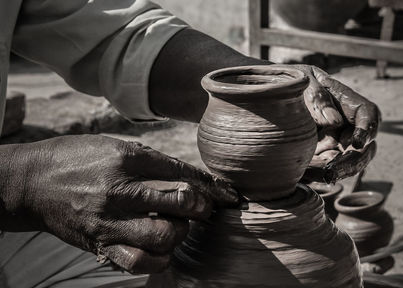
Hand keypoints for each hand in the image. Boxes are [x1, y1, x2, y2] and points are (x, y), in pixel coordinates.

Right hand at [0, 135, 237, 273]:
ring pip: (164, 235)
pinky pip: (139, 261)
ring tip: (177, 226)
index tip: (228, 194)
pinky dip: (159, 258)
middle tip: (203, 208)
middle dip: (201, 207)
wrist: (31, 183)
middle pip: (179, 201)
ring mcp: (110, 220)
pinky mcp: (100, 243)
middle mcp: (120, 190)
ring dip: (181, 232)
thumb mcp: (114, 146)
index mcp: (126, 160)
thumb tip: (190, 176)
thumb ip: (151, 160)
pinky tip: (161, 248)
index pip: (181, 172)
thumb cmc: (77, 159)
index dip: (211, 185)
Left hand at [287, 65, 380, 181]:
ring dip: (331, 172)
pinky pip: (325, 171)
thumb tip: (334, 122)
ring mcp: (337, 145)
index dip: (368, 130)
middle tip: (332, 170)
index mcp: (348, 104)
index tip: (357, 142)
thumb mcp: (302, 81)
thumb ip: (317, 98)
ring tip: (309, 172)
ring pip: (346, 166)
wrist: (271, 97)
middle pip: (364, 150)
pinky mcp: (322, 158)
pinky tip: (302, 173)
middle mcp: (348, 127)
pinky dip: (316, 175)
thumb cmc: (294, 81)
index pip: (369, 115)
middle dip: (351, 163)